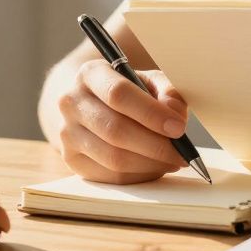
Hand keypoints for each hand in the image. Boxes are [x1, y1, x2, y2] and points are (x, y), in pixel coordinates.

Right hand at [56, 60, 188, 183]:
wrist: (90, 104)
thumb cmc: (127, 92)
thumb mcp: (148, 80)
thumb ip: (167, 91)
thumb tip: (175, 114)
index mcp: (91, 74)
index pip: (119, 94)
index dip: (151, 114)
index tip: (178, 128)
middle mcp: (71, 102)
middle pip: (115, 130)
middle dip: (156, 145)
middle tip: (182, 152)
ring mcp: (67, 133)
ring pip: (114, 158)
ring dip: (151, 164)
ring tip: (173, 160)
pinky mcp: (72, 159)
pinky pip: (111, 176)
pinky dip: (140, 175)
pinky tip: (155, 167)